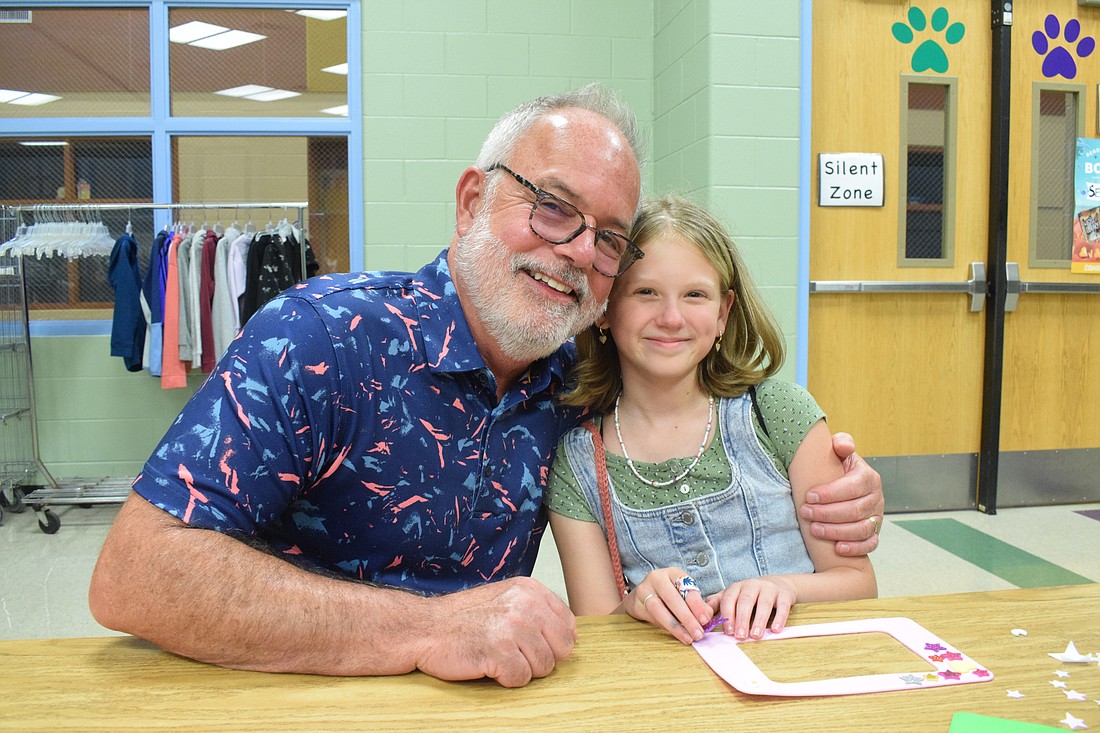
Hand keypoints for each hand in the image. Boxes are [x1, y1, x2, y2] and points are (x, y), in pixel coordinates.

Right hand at [413, 576, 576, 687]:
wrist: (424, 627)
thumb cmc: (463, 617)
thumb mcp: (505, 598)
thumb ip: (536, 610)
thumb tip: (570, 634)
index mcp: (530, 590)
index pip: (568, 626)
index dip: (553, 643)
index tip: (532, 644)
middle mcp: (525, 605)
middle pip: (561, 649)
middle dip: (540, 658)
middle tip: (513, 653)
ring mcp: (513, 627)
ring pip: (543, 667)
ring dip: (521, 669)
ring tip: (497, 655)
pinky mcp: (499, 651)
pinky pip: (521, 679)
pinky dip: (505, 679)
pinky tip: (488, 664)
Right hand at [624, 568, 712, 644]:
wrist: (641, 597)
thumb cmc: (669, 595)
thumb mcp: (684, 595)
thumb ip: (697, 605)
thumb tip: (707, 616)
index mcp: (674, 573)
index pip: (686, 587)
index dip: (697, 604)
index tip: (705, 620)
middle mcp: (658, 578)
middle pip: (672, 598)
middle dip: (687, 618)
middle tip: (698, 633)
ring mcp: (645, 589)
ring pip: (659, 609)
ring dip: (675, 626)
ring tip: (688, 638)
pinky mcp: (636, 603)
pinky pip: (652, 617)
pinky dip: (666, 627)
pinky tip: (677, 635)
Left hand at [708, 577, 795, 639]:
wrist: (778, 584)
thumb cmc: (750, 595)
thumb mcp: (733, 596)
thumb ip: (718, 604)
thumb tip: (702, 615)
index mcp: (737, 587)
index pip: (729, 599)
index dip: (728, 615)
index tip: (728, 631)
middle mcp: (752, 585)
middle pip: (745, 601)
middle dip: (742, 619)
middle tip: (740, 636)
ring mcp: (769, 588)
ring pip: (763, 603)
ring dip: (759, 620)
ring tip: (756, 636)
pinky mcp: (784, 595)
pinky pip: (782, 606)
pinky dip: (779, 618)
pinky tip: (775, 630)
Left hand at [799, 431, 883, 556]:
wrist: (843, 482)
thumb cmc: (836, 467)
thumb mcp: (838, 451)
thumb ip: (841, 443)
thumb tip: (843, 447)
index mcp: (868, 477)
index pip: (852, 487)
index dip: (830, 493)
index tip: (809, 496)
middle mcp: (876, 497)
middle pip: (855, 510)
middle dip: (828, 513)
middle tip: (805, 512)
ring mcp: (877, 516)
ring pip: (862, 529)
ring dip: (837, 531)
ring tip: (814, 530)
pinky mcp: (874, 532)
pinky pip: (870, 544)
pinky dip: (855, 548)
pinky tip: (837, 548)